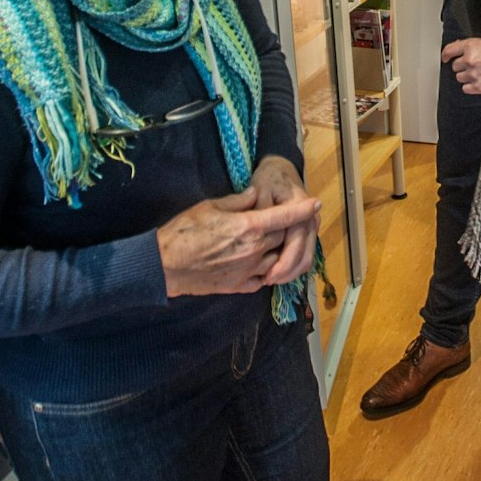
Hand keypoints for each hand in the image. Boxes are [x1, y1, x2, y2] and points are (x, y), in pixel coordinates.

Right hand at [158, 185, 319, 297]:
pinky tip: (258, 261)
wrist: (165, 265)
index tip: (315, 204)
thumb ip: (238, 201)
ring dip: (278, 249)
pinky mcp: (240, 285)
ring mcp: (249, 270)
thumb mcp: (210, 206)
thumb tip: (255, 195)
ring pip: (278, 259)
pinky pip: (264, 277)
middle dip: (287, 227)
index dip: (303, 210)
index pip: (285, 216)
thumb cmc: (184, 232)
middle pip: (284, 236)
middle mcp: (255, 250)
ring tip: (269, 241)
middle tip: (285, 220)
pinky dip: (266, 268)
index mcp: (249, 227)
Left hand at [249, 156, 318, 285]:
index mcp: (300, 209)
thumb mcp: (261, 189)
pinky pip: (304, 257)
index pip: (295, 242)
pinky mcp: (308, 234)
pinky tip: (276, 272)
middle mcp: (310, 221)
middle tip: (266, 281)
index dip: (283, 263)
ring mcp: (311, 228)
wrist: (281, 171)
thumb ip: (260, 210)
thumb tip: (258, 231)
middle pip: (304, 256)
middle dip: (286, 273)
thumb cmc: (269, 180)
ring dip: (290, 273)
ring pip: (306, 260)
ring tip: (269, 279)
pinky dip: (292, 268)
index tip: (267, 276)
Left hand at [441, 37, 480, 94]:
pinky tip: (479, 81)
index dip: (445, 55)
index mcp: (472, 46)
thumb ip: (472, 47)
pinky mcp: (479, 87)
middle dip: (462, 66)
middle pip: (455, 66)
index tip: (445, 58)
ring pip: (459, 78)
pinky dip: (471, 86)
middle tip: (474, 66)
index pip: (450, 50)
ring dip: (467, 76)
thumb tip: (459, 50)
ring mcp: (473, 74)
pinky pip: (465, 88)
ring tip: (479, 73)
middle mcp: (470, 60)